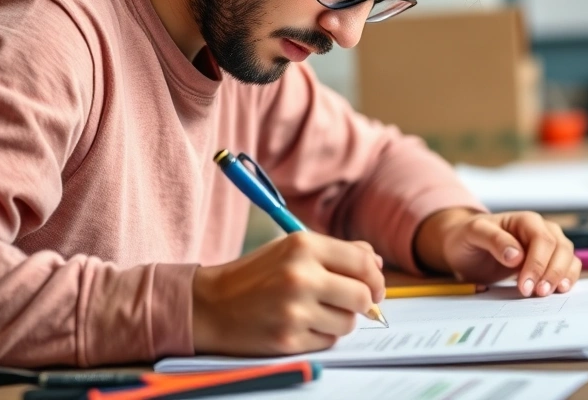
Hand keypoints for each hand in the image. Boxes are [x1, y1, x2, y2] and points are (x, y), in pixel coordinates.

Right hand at [191, 232, 383, 355]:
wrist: (210, 304)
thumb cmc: (257, 275)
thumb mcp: (292, 249)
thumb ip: (338, 251)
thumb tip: (376, 263)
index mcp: (303, 245)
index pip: (363, 263)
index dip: (376, 279)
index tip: (374, 287)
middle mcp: (300, 276)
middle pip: (362, 296)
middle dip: (364, 303)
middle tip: (354, 304)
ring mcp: (294, 310)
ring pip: (348, 323)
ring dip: (340, 320)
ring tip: (317, 312)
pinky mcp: (288, 339)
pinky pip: (328, 341)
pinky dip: (321, 335)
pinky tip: (301, 324)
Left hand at [414, 209, 580, 297]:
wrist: (464, 246)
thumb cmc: (468, 237)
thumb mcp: (473, 234)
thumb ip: (493, 240)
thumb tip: (516, 256)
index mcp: (526, 220)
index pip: (542, 240)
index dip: (538, 263)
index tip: (526, 285)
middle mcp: (542, 230)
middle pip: (560, 249)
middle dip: (552, 273)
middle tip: (537, 294)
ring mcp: (548, 245)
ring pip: (568, 257)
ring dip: (562, 277)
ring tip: (547, 294)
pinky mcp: (548, 260)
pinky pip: (567, 267)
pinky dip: (567, 279)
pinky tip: (558, 291)